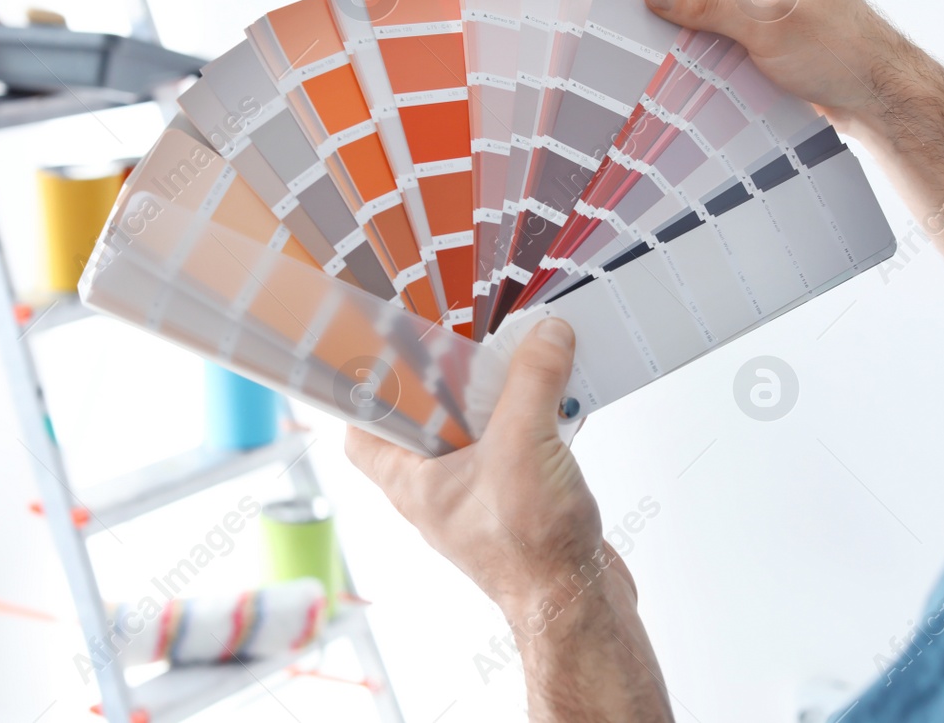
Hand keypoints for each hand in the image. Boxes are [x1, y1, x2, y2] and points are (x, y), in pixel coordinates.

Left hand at [345, 318, 624, 622]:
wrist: (579, 606)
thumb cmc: (532, 556)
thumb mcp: (523, 444)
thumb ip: (532, 380)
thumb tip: (545, 337)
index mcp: (416, 481)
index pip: (364, 433)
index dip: (366, 390)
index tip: (383, 350)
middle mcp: (442, 489)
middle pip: (431, 419)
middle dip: (453, 378)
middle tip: (470, 344)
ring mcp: (483, 495)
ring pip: (482, 430)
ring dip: (505, 397)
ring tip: (526, 362)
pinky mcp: (522, 498)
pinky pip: (522, 444)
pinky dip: (540, 419)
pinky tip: (564, 402)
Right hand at [643, 0, 917, 123]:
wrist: (882, 95)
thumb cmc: (837, 52)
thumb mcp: (765, 26)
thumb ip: (707, 4)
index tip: (664, 33)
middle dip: (687, 20)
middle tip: (684, 57)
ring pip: (709, 14)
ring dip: (703, 42)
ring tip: (707, 70)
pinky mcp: (770, 28)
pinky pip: (727, 34)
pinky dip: (719, 55)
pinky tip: (722, 76)